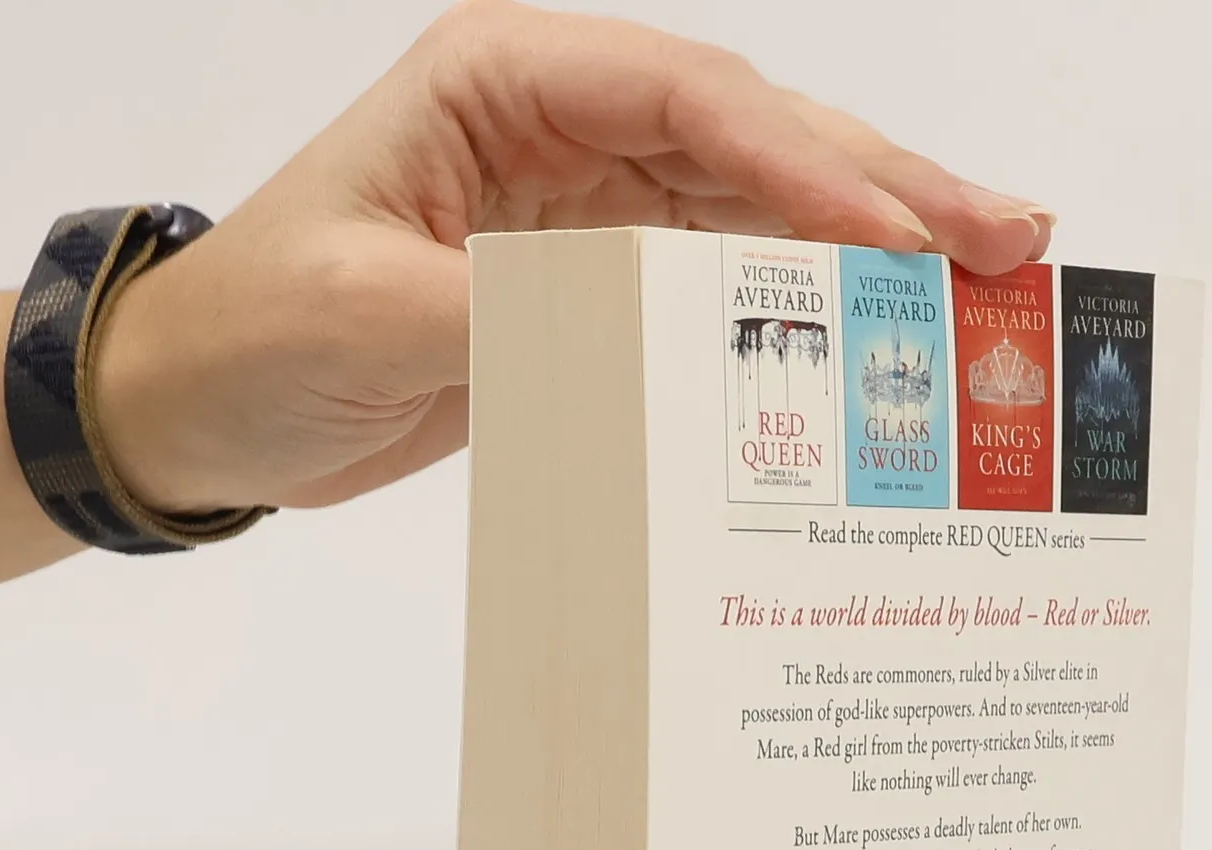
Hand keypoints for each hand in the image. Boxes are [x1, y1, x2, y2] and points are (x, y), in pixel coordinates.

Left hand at [93, 0, 1053, 514]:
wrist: (206, 407)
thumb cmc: (255, 334)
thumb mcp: (364, 315)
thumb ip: (505, 315)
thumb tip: (642, 335)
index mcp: (500, 82)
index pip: (681, 99)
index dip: (799, 159)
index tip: (892, 232)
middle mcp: (560, 122)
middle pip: (751, 136)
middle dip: (880, 184)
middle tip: (1005, 236)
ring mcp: (587, 203)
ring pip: (756, 208)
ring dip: (866, 244)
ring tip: (983, 279)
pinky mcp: (594, 285)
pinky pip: (717, 287)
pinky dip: (797, 311)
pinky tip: (873, 337)